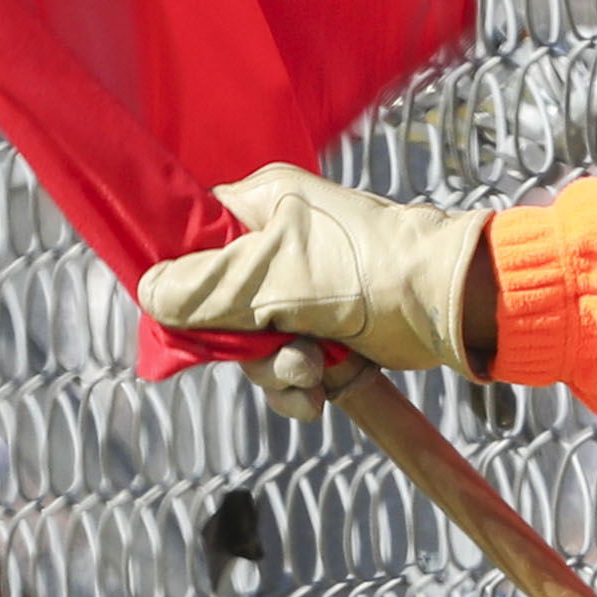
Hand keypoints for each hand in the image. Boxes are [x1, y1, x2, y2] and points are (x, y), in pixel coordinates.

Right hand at [137, 166, 493, 419]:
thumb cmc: (364, 272)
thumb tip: (149, 294)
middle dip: (246, 346)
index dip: (184, 286)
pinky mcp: (326, 325)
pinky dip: (300, 385)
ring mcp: (302, 287)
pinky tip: (321, 390)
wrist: (448, 305)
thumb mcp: (270, 277)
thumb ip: (203, 287)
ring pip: (252, 344)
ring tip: (313, 370)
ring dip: (278, 371)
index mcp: (260, 205)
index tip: (193, 320)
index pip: (191, 241)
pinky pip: (286, 363)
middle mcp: (276, 243)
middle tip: (278, 351)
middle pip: (218, 307)